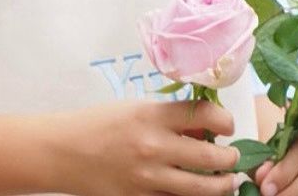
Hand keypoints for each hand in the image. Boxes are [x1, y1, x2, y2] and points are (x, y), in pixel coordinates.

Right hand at [57, 98, 241, 195]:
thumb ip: (170, 119)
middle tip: (233, 157)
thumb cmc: (100, 124)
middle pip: (210, 156)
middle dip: (230, 158)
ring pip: (202, 189)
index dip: (225, 120)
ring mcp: (148, 180)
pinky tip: (196, 192)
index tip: (227, 125)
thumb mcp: (136, 110)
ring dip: (221, 185)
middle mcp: (153, 147)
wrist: (64, 153)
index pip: (204, 115)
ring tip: (226, 181)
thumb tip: (204, 127)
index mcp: (152, 116)